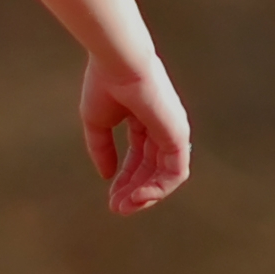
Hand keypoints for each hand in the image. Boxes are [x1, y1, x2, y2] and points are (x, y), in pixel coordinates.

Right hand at [80, 57, 191, 213]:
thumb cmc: (105, 85)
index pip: (138, 157)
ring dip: (146, 194)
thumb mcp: (96, 123)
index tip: (111, 198)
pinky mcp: (178, 136)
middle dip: (134, 190)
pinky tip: (138, 198)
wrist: (118, 65)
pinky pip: (175, 172)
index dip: (125, 179)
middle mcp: (163, 127)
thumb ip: (102, 149)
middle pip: (151, 168)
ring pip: (165, 174)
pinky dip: (159, 188)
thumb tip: (106, 175)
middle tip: (117, 208)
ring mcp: (173, 132)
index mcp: (144, 120)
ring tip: (125, 207)